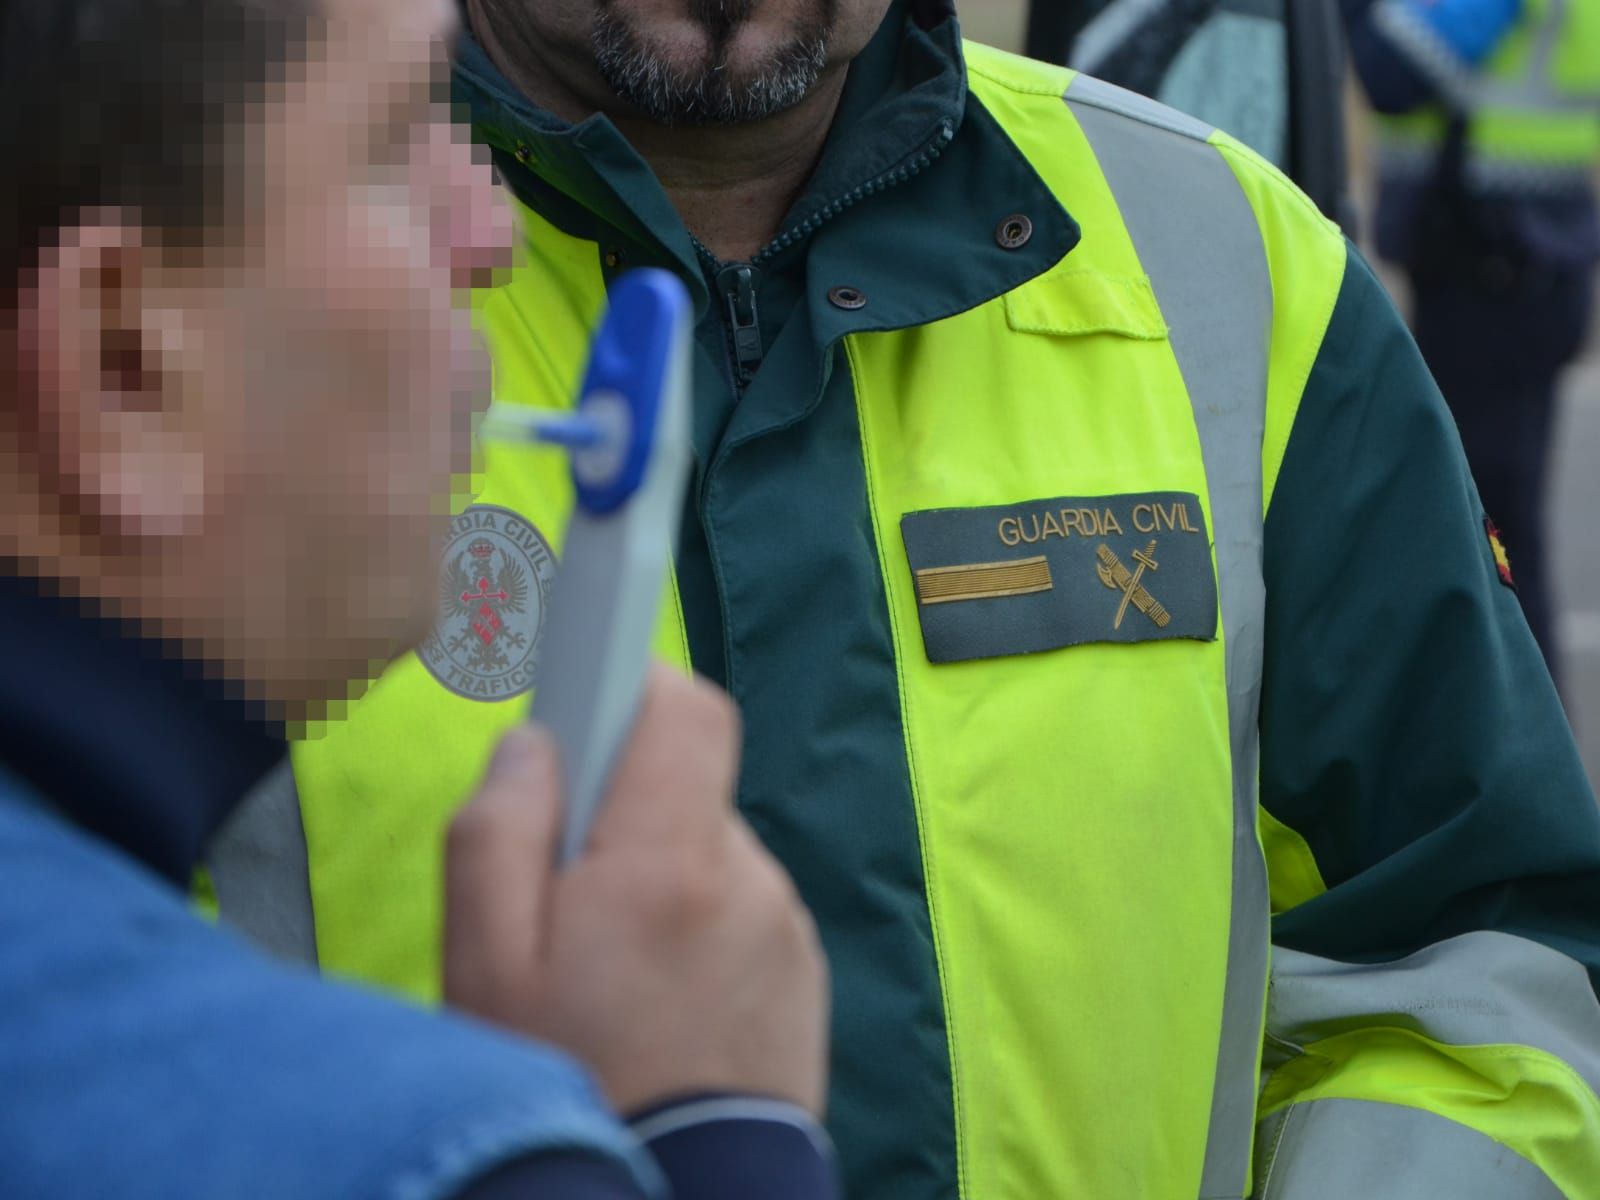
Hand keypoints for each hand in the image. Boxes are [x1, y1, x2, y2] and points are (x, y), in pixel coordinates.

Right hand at [443, 665, 828, 1115]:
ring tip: (611, 974)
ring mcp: (785, 927)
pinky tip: (660, 1004)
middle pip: (684, 787)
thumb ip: (498, 832)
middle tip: (567, 899)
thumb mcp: (486, 966)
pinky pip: (741, 913)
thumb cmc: (573, 1082)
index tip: (587, 709)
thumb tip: (536, 745)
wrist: (681, 1196)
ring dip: (660, 882)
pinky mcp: (803, 973)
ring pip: (709, 855)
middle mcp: (748, 878)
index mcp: (670, 860)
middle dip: (624, 816)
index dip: (634, 685)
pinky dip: (699, 931)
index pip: (683, 707)